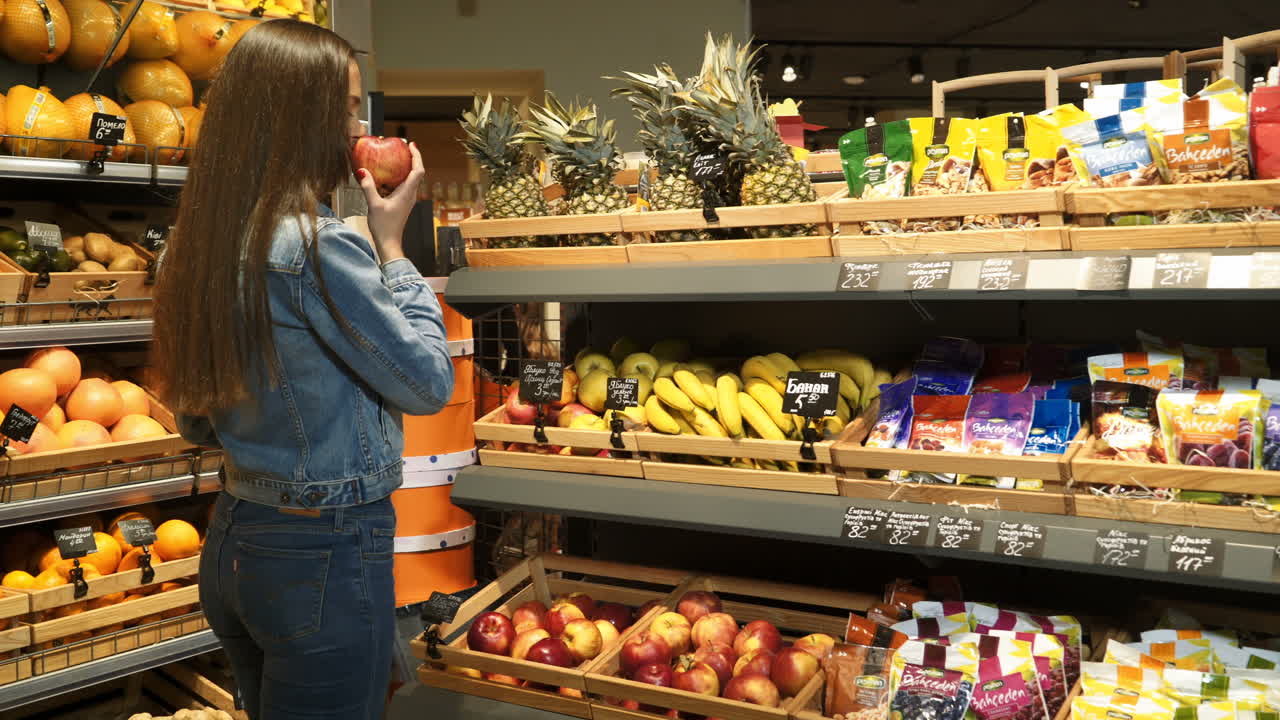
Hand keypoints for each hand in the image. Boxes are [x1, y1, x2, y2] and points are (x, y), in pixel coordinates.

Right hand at [357, 141, 424, 262]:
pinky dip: (398, 177)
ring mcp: (408, 199)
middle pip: (417, 172)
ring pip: (411, 179)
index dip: (417, 156)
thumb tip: (362, 171)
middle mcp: (411, 195)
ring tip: (397, 158)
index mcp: (408, 193)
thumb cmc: (385, 227)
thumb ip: (368, 186)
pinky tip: (388, 175)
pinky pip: (404, 186)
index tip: (412, 145)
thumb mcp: (374, 204)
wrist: (389, 243)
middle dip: (413, 158)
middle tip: (404, 148)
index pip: (418, 170)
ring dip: (406, 167)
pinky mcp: (403, 203)